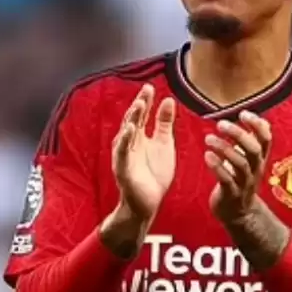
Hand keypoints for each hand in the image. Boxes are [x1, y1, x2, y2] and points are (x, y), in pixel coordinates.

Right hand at [102, 85, 176, 257]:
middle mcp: (129, 143)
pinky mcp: (123, 169)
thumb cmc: (153, 175)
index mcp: (139, 137)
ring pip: (126, 134)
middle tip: (146, 91)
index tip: (151, 87)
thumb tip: (168, 100)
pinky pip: (122, 153)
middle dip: (139, 106)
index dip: (146, 101)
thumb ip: (164, 123)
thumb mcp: (164, 144)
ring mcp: (124, 156)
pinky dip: (125, 141)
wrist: (147, 204)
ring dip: (132, 119)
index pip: (141, 115)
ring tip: (140, 105)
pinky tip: (129, 130)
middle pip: (133, 120)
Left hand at [204, 111, 271, 222]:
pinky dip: (217, 167)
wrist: (239, 214)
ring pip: (240, 164)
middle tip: (220, 123)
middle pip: (253, 149)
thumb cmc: (241, 180)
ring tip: (208, 138)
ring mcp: (244, 183)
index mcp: (259, 158)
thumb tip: (258, 118)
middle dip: (238, 134)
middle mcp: (255, 169)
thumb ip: (253, 140)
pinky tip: (207, 156)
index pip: (265, 138)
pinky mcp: (232, 194)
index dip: (257, 124)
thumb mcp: (250, 160)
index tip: (243, 113)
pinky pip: (226, 180)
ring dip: (224, 148)